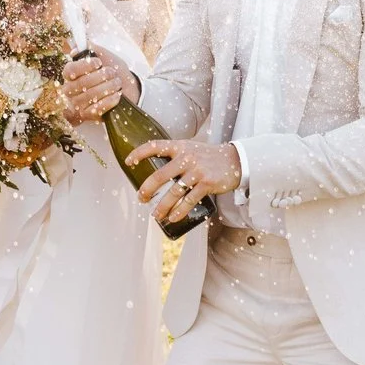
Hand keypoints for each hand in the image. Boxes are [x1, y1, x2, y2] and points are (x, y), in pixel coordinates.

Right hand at [61, 49, 138, 122]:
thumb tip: (75, 48)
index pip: (69, 70)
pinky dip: (109, 101)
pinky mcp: (88, 115)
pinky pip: (96, 109)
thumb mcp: (103, 55)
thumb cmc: (112, 70)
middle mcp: (71, 90)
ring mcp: (78, 104)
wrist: (127, 86)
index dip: (84, 66)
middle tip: (113, 73)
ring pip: (90, 96)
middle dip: (101, 76)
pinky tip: (117, 95)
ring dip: (108, 87)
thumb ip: (90, 48)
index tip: (99, 62)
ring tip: (117, 83)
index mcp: (71, 75)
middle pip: (81, 84)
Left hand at [125, 137, 240, 225]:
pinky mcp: (206, 183)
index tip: (129, 162)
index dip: (140, 153)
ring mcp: (197, 171)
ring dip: (162, 206)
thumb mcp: (191, 149)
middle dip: (147, 189)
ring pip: (173, 192)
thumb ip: (176, 156)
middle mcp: (186, 157)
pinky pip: (189, 200)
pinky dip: (179, 211)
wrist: (235, 161)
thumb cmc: (208, 157)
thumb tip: (156, 172)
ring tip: (156, 214)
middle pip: (159, 175)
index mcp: (180, 146)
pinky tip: (173, 218)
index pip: (155, 146)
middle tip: (141, 198)